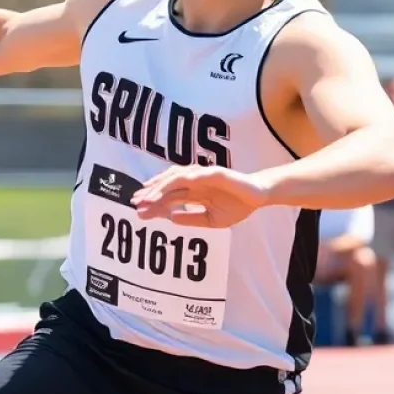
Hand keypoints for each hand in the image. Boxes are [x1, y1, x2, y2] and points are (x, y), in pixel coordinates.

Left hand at [131, 166, 266, 227]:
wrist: (259, 197)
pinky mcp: (216, 173)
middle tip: (135, 202)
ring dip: (161, 185)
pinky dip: (184, 178)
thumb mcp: (211, 220)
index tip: (138, 212)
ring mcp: (204, 176)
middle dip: (151, 193)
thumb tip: (171, 219)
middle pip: (168, 187)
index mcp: (194, 193)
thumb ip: (192, 219)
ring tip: (148, 195)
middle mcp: (195, 182)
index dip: (153, 204)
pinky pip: (197, 175)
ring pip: (177, 178)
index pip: (169, 198)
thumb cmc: (237, 206)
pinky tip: (171, 186)